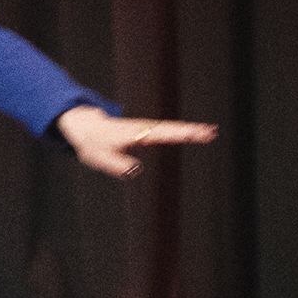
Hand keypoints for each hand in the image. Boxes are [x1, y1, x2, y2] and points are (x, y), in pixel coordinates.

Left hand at [56, 105, 217, 178]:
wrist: (85, 127)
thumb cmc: (93, 142)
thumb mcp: (100, 157)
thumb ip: (117, 164)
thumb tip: (137, 170)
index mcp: (135, 133)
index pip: (161, 133)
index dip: (179, 134)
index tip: (196, 133)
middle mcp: (142, 129)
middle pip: (171, 128)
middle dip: (191, 130)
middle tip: (211, 132)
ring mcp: (144, 129)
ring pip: (170, 128)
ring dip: (189, 130)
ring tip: (209, 132)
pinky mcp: (144, 132)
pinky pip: (165, 131)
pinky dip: (180, 131)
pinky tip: (193, 134)